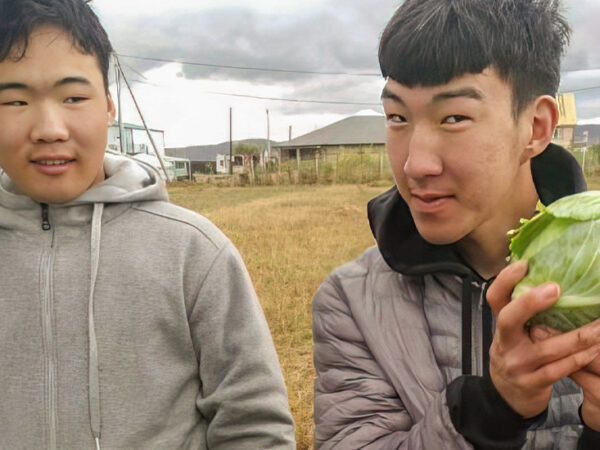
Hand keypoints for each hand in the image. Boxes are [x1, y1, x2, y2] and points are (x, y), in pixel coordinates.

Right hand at [486, 261, 599, 417]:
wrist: (508, 394)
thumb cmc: (518, 353)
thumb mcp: (514, 333)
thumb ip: (525, 313)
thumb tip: (551, 278)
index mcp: (501, 325)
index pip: (495, 297)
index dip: (505, 279)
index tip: (524, 264)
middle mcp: (504, 342)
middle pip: (509, 318)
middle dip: (530, 302)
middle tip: (556, 288)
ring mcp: (516, 364)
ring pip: (547, 348)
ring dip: (578, 336)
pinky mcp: (532, 383)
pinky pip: (561, 368)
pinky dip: (581, 357)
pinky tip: (596, 348)